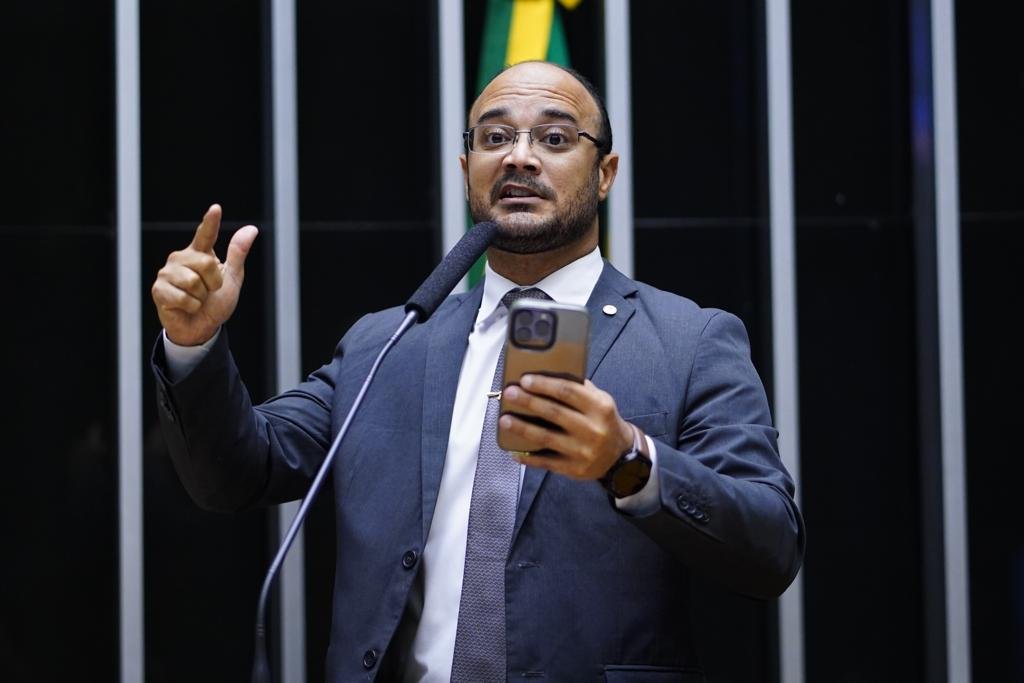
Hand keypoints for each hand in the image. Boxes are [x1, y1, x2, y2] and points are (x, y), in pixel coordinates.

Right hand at [151, 204, 257, 345]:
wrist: (201, 328)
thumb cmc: (215, 302)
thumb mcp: (231, 278)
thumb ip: (237, 254)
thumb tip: (252, 229)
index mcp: (199, 254)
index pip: (206, 235)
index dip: (211, 222)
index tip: (216, 209)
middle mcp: (181, 259)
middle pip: (206, 263)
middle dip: (213, 283)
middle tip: (207, 292)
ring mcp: (167, 273)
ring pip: (193, 281)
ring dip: (201, 297)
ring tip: (195, 299)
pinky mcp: (159, 289)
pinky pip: (184, 297)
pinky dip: (191, 306)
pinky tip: (185, 307)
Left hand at [498, 375, 634, 479]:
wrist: (620, 455)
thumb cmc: (603, 421)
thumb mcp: (601, 401)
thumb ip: (580, 389)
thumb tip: (547, 375)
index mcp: (600, 407)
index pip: (568, 391)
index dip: (544, 385)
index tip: (525, 380)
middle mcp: (593, 429)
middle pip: (554, 413)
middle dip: (528, 402)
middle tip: (509, 394)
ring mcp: (583, 451)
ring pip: (546, 438)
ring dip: (522, 428)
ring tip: (504, 419)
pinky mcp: (574, 469)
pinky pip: (546, 462)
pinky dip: (528, 457)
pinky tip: (513, 451)